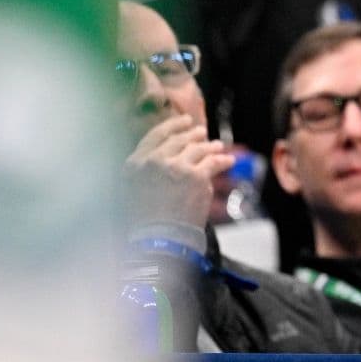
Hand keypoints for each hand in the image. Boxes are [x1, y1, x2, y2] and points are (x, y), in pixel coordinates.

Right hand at [125, 114, 234, 228]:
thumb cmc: (144, 222)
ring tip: (217, 146)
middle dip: (192, 134)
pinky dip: (222, 160)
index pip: (155, 136)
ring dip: (209, 146)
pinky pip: (214, 162)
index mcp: (134, 164)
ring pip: (198, 149)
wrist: (158, 240)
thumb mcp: (132, 190)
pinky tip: (228, 160)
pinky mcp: (197, 176)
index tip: (184, 121)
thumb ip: (146, 170)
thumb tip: (167, 156)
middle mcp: (154, 161)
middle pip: (178, 140)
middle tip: (201, 132)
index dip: (172, 126)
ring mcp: (177, 166)